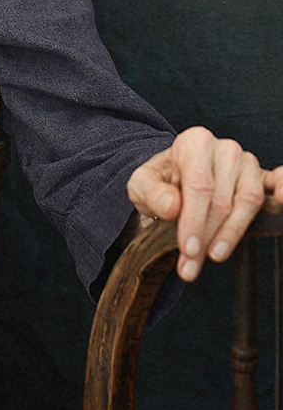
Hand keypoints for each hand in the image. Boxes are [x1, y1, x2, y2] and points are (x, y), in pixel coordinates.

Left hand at [127, 126, 282, 281]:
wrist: (173, 178)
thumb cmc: (161, 181)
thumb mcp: (141, 185)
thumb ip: (152, 193)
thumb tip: (173, 206)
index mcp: (194, 143)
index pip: (199, 186)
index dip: (195, 221)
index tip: (188, 250)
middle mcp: (224, 149)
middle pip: (222, 199)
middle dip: (206, 237)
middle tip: (191, 266)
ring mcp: (247, 162)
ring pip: (248, 201)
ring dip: (232, 233)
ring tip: (213, 255)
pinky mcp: (263, 177)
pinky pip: (277, 181)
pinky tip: (282, 200)